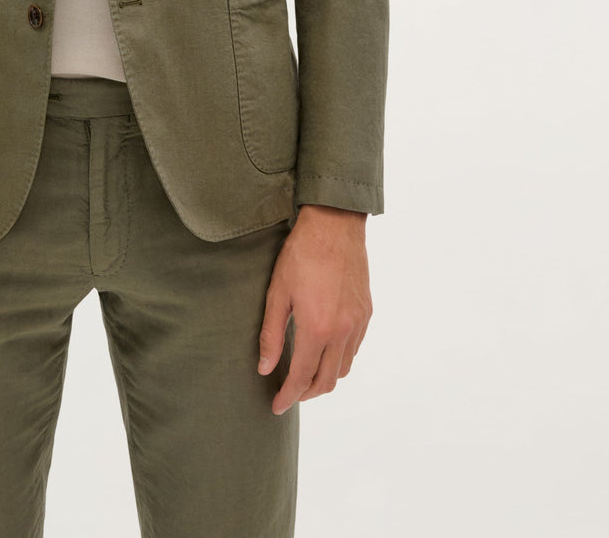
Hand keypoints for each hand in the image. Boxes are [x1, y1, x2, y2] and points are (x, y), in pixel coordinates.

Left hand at [257, 204, 371, 415]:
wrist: (335, 225)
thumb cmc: (301, 255)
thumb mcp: (277, 293)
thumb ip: (271, 334)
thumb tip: (265, 368)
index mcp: (317, 329)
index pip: (302, 377)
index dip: (288, 396)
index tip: (276, 406)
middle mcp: (342, 332)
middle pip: (327, 381)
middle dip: (307, 393)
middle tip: (289, 394)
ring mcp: (358, 323)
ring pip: (343, 368)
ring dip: (324, 379)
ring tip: (305, 375)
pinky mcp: (366, 313)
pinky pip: (354, 349)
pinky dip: (339, 359)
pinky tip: (324, 351)